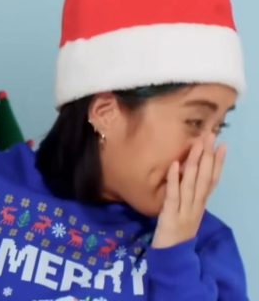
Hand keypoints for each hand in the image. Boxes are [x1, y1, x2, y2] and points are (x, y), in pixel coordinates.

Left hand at [152, 133, 225, 248]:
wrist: (172, 256)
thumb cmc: (177, 232)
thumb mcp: (187, 212)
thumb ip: (189, 196)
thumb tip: (189, 177)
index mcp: (200, 204)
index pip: (212, 180)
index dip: (218, 163)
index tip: (222, 145)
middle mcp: (196, 205)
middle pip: (204, 178)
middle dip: (209, 156)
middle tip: (212, 136)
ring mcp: (184, 210)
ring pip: (192, 184)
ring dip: (194, 163)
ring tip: (197, 144)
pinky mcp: (170, 214)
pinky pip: (173, 195)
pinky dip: (174, 179)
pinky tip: (175, 165)